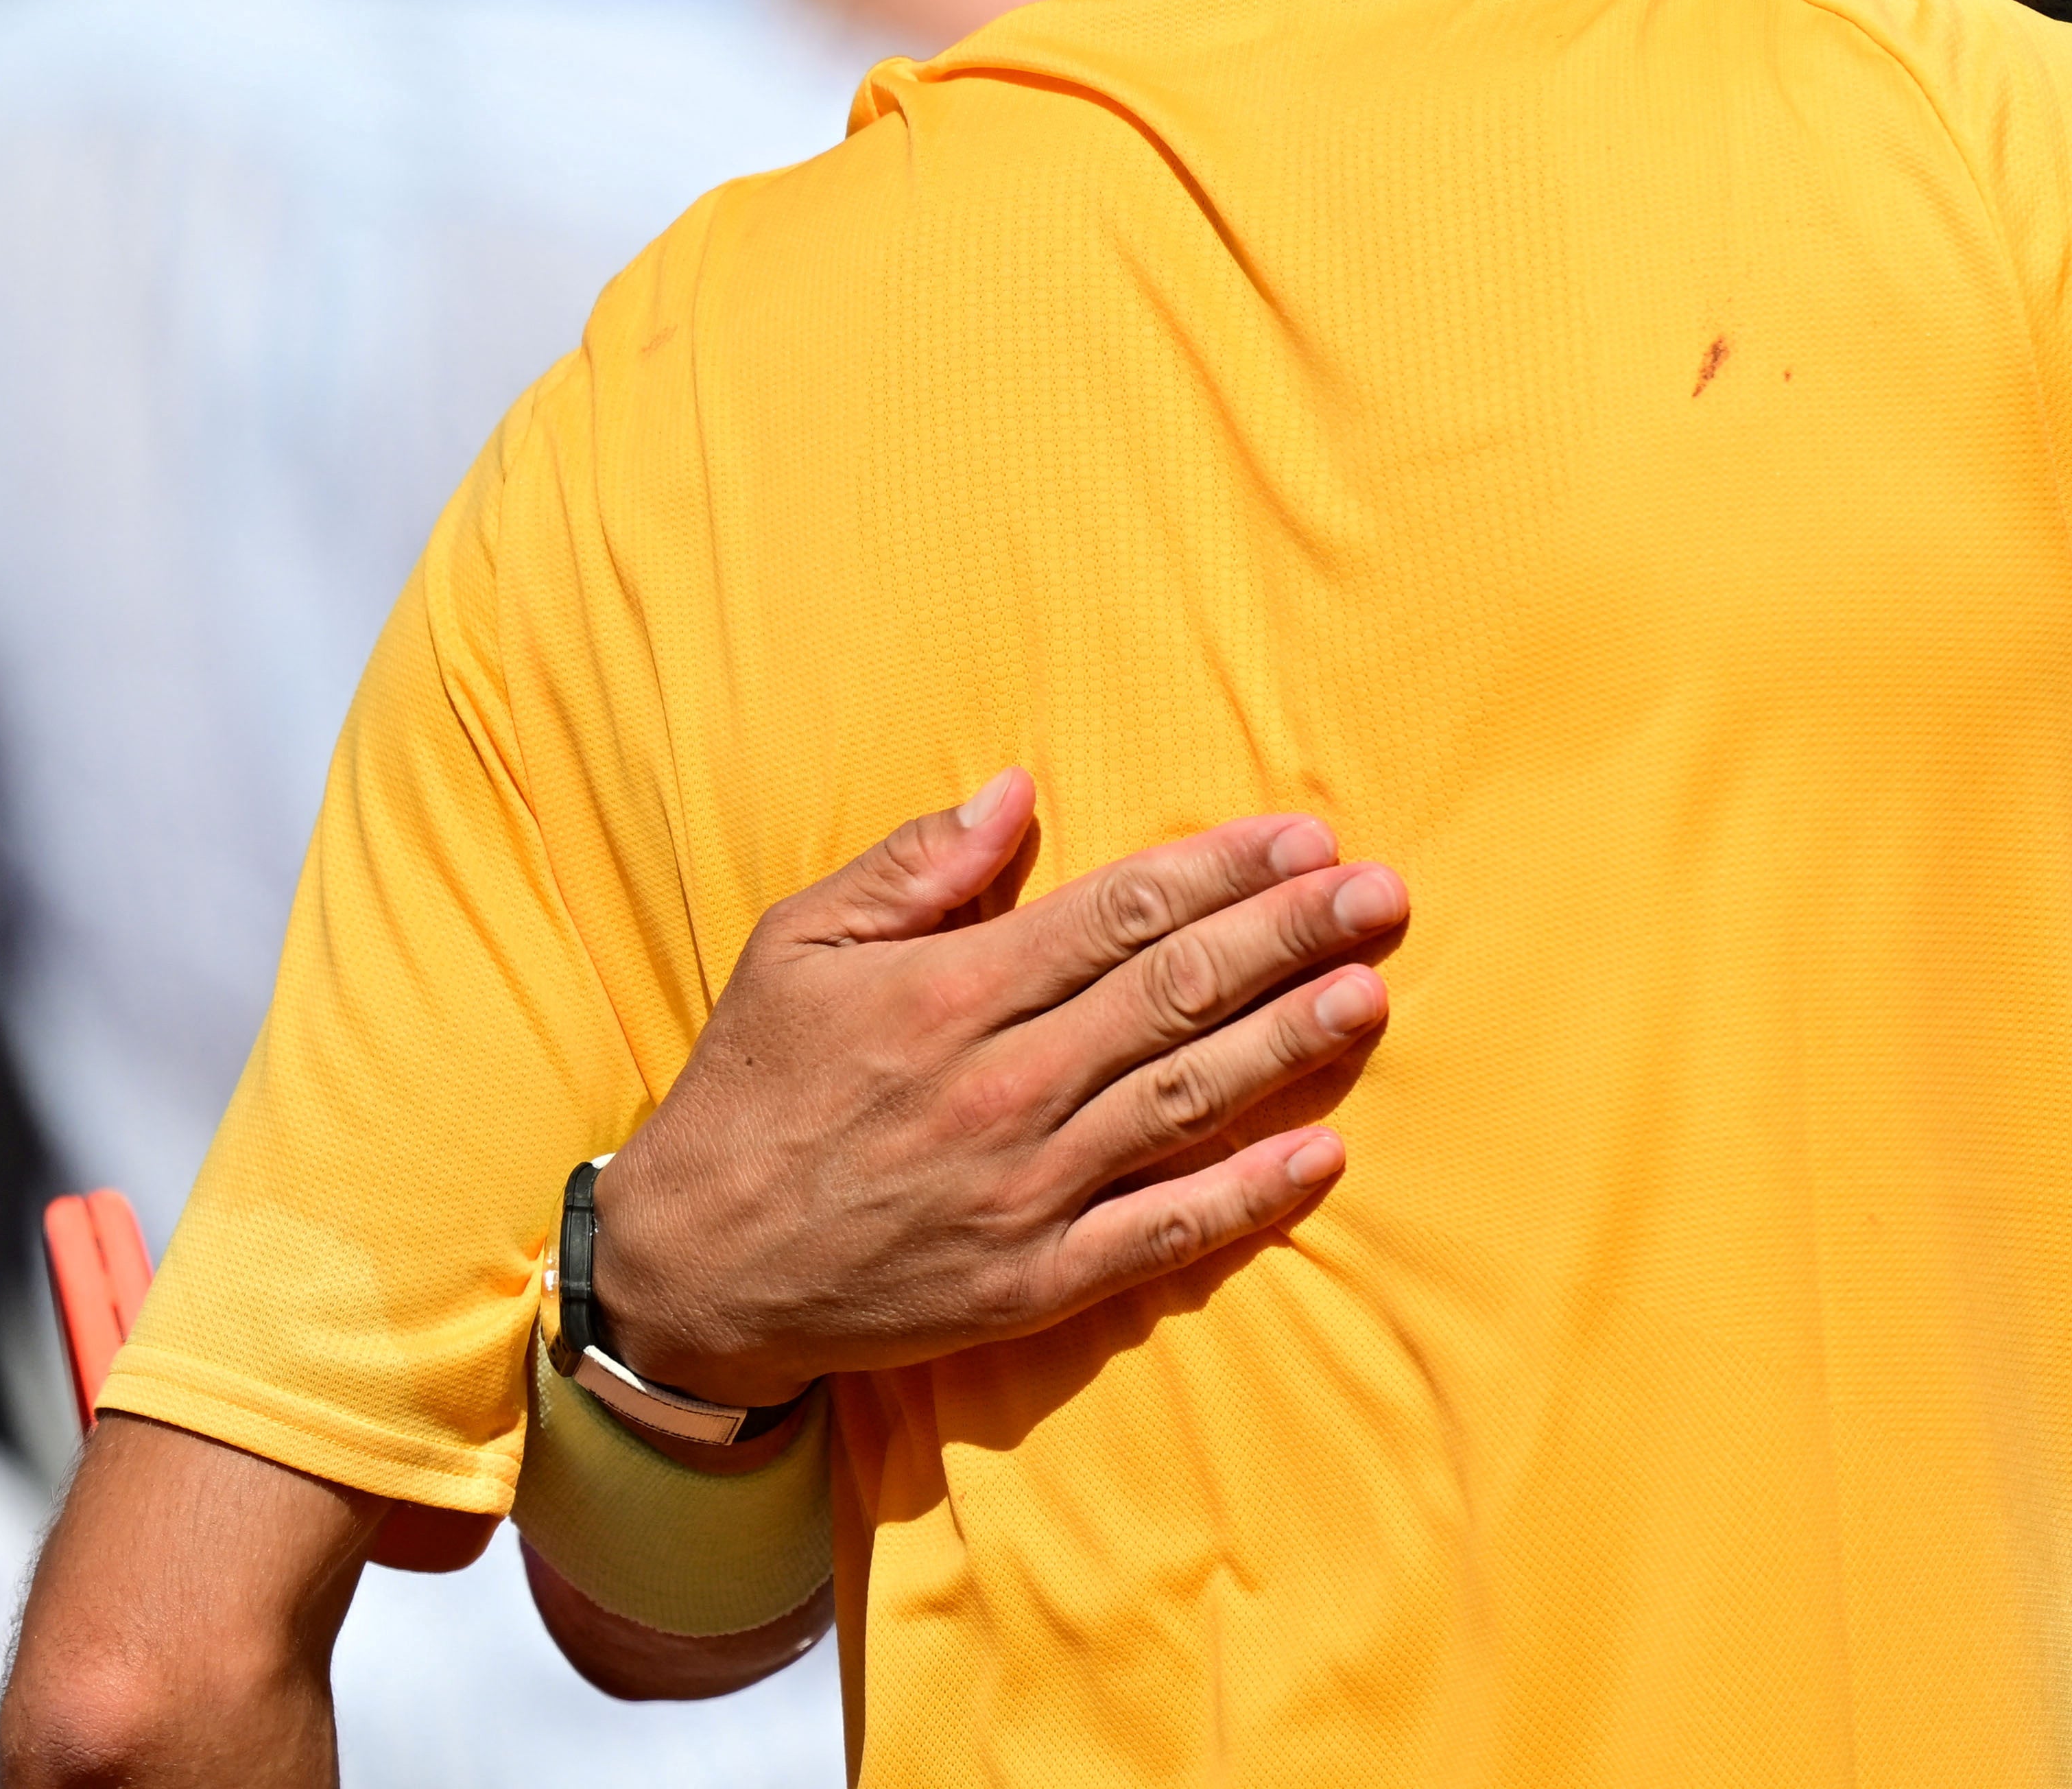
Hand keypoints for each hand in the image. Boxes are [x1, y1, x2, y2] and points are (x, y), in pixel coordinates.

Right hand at [592, 770, 1406, 1410]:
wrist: (690, 1273)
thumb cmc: (751, 1091)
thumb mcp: (797, 949)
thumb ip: (913, 868)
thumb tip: (1019, 790)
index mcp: (949, 995)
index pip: (1121, 914)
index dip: (1223, 872)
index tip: (1307, 841)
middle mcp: (1000, 1086)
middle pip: (1175, 994)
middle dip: (1288, 939)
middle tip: (1380, 897)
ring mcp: (1024, 1189)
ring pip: (1186, 1100)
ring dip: (1289, 1045)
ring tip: (1372, 993)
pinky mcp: (1031, 1281)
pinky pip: (1160, 1233)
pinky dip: (1245, 1196)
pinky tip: (1321, 1156)